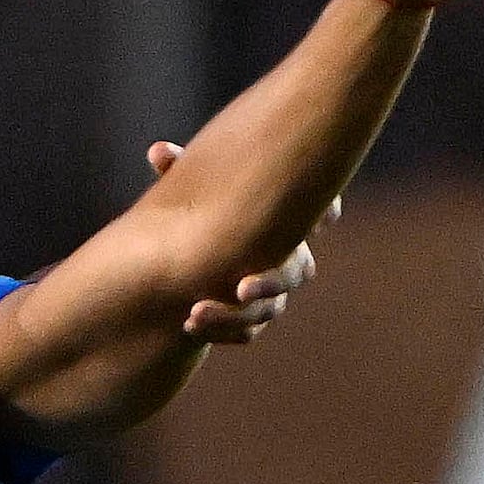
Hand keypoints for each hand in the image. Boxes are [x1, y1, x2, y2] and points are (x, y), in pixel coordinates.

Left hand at [145, 140, 315, 342]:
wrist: (182, 256)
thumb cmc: (198, 206)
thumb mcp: (189, 183)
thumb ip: (179, 168)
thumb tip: (159, 153)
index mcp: (282, 218)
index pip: (320, 213)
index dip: (323, 215)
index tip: (312, 220)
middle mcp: (287, 255)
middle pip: (295, 272)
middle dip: (270, 282)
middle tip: (241, 288)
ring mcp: (272, 291)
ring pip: (268, 309)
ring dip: (233, 315)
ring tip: (194, 313)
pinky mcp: (251, 317)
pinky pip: (247, 330)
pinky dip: (221, 330)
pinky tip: (189, 326)